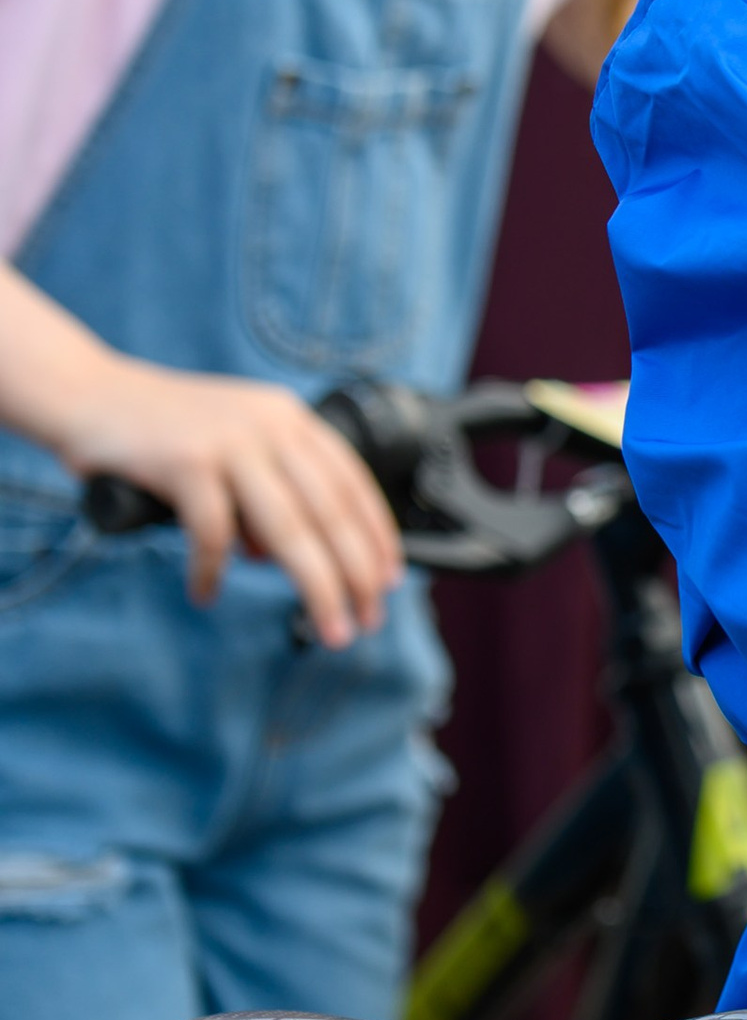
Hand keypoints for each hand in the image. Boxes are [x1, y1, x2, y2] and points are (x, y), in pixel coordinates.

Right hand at [55, 362, 403, 642]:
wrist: (85, 393)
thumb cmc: (157, 431)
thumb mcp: (232, 444)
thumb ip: (264, 490)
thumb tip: (279, 556)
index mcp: (288, 418)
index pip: (352, 483)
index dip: (376, 535)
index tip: (389, 580)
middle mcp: (269, 424)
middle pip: (331, 513)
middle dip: (357, 574)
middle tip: (368, 619)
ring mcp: (229, 441)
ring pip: (290, 529)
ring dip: (317, 585)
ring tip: (329, 626)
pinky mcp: (186, 461)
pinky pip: (214, 533)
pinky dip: (213, 569)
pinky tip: (205, 592)